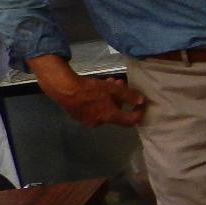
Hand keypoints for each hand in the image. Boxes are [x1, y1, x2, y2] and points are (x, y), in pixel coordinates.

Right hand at [29, 54, 146, 126]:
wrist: (63, 89)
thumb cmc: (89, 89)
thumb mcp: (112, 89)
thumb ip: (128, 96)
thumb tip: (141, 101)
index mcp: (109, 117)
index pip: (130, 121)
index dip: (138, 113)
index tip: (141, 105)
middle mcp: (99, 122)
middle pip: (116, 112)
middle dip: (120, 98)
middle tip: (119, 84)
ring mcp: (87, 120)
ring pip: (104, 109)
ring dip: (109, 97)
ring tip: (108, 82)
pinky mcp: (78, 116)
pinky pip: (94, 109)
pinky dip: (98, 101)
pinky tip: (95, 89)